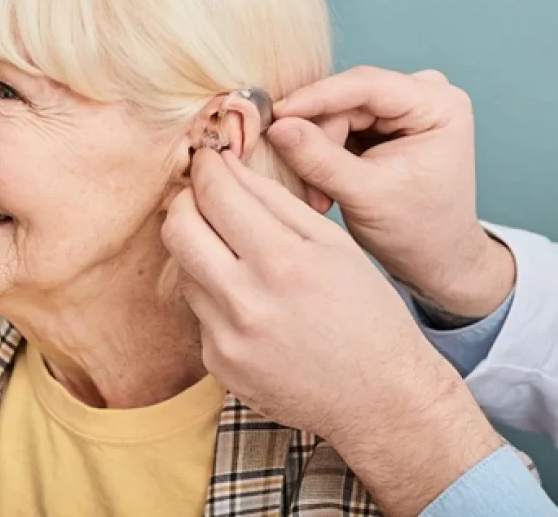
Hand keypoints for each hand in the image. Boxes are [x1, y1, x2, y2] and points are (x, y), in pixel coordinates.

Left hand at [162, 149, 501, 514]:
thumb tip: (228, 166)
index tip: (208, 159)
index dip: (206, 168)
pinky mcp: (217, 364)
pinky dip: (215, 294)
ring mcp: (226, 339)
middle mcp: (245, 302)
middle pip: (178, 229)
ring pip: (183, 269)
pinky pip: (197, 311)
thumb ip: (275, 199)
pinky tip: (249, 301)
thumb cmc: (366, 313)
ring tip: (235, 251)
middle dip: (186, 201)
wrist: (379, 398)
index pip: (216, 195)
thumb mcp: (333, 244)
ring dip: (200, 249)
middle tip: (204, 195)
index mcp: (282, 262)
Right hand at [268, 66, 514, 320]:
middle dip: (318, 139)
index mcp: (439, 105)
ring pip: (335, 113)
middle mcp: (423, 95)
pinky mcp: (382, 122)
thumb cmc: (418, 230)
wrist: (433, 258)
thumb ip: (320, 160)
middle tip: (306, 184)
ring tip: (318, 194)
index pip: (367, 85)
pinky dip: (322, 153)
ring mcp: (402, 107)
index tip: (277, 114)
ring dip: (317, 152)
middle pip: (347, 101)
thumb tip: (277, 128)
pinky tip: (323, 184)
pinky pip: (336, 124)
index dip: (317, 97)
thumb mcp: (366, 197)